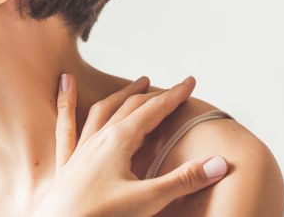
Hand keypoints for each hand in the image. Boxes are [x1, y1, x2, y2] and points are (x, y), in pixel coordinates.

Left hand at [32, 74, 228, 216]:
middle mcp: (100, 138)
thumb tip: (219, 163)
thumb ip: (183, 180)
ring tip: (138, 82)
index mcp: (120, 141)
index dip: (174, 95)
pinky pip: (66, 124)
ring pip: (104, 109)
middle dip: (156, 94)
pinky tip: (64, 82)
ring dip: (123, 93)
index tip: (189, 83)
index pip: (154, 110)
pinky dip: (67, 101)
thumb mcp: (147, 201)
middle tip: (174, 88)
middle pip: (132, 106)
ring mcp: (82, 147)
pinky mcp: (68, 161)